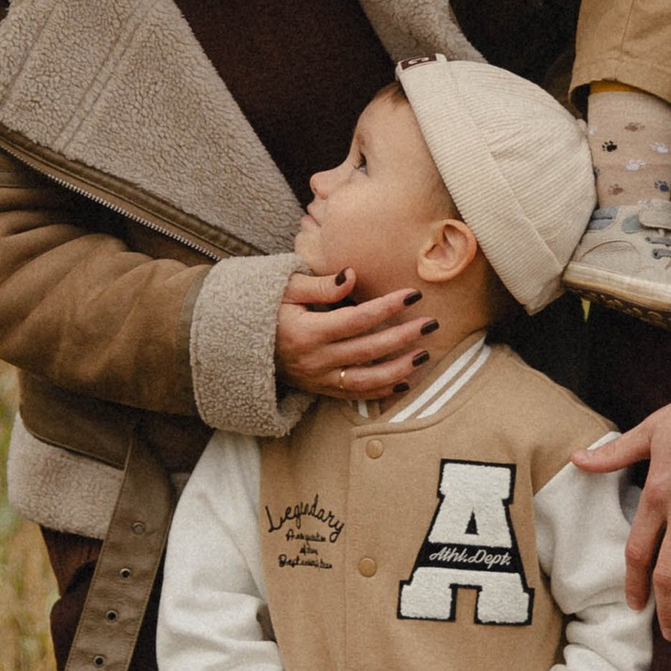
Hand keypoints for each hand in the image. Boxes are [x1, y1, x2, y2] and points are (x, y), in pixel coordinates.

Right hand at [274, 266, 427, 402]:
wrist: (239, 345)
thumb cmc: (266, 309)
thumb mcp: (285, 289)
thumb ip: (319, 286)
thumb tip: (351, 276)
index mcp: (307, 331)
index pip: (357, 319)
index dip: (387, 307)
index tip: (413, 295)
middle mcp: (315, 360)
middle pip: (369, 349)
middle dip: (403, 336)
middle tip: (431, 323)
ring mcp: (318, 379)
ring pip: (367, 379)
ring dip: (399, 368)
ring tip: (425, 353)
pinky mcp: (320, 390)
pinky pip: (356, 395)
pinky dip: (382, 390)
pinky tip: (405, 381)